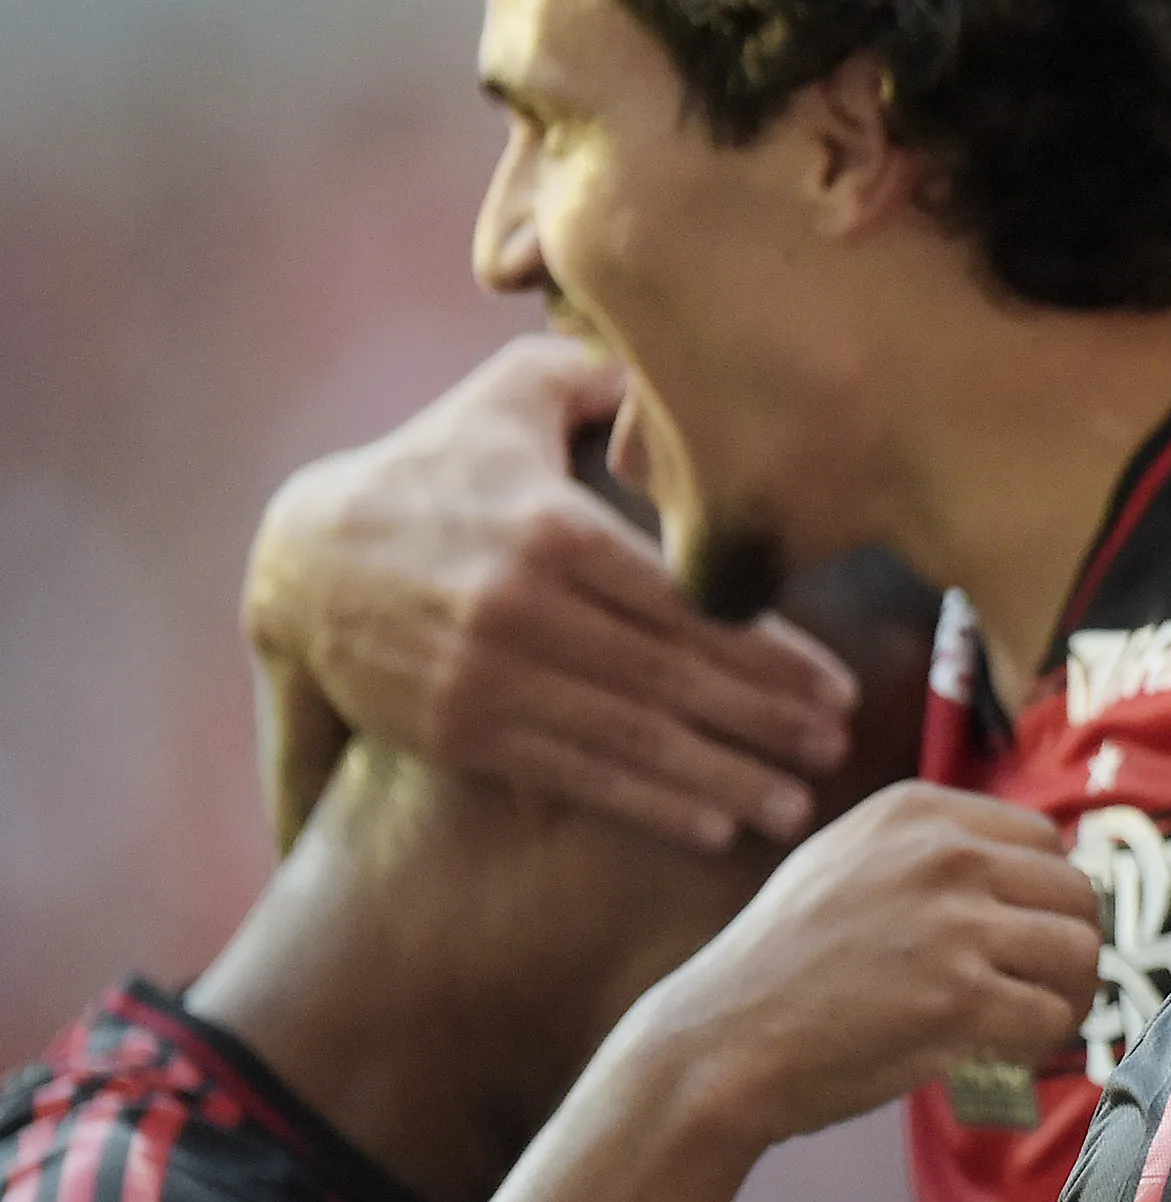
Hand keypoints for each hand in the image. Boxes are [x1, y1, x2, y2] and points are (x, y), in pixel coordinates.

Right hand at [242, 335, 855, 853]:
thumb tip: (687, 375)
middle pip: (669, 677)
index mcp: (550, 531)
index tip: (838, 688)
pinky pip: (573, 774)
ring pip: (629, 738)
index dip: (768, 655)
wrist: (302, 562)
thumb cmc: (435, 468)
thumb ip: (599, 380)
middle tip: (838, 747)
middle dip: (763, 721)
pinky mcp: (461, 732)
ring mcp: (487, 679)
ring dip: (721, 778)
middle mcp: (520, 610)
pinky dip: (647, 804)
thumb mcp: (509, 399)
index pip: (682, 603)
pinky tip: (713, 826)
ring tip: (795, 805)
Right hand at [637, 782, 1100, 1142]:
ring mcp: (956, 923)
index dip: (1042, 897)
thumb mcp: (842, 863)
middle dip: (1066, 948)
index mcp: (917, 811)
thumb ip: (923, 853)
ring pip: (1080, 953)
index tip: (1021, 939)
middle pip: (1076, 893)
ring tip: (1028, 1023)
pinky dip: (1039, 1043)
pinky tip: (1002, 1054)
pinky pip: (1052, 1015)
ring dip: (1067, 997)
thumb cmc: (778, 968)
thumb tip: (1019, 872)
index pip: (1043, 839)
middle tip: (1037, 990)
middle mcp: (945, 854)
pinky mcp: (962, 996)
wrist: (717, 1042)